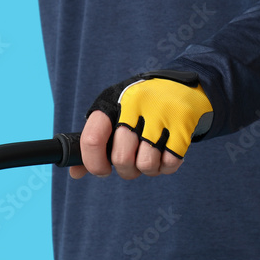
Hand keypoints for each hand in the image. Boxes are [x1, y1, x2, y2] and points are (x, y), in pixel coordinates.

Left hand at [70, 70, 212, 179]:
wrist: (182, 87)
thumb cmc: (140, 108)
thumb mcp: (114, 115)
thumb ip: (95, 141)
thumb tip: (75, 172)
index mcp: (113, 103)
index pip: (92, 139)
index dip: (94, 163)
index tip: (102, 170)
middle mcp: (135, 106)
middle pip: (121, 158)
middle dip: (126, 170)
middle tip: (131, 164)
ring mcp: (161, 114)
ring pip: (146, 164)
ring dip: (148, 169)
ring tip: (151, 156)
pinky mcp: (183, 124)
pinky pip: (170, 163)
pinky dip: (166, 166)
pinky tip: (166, 153)